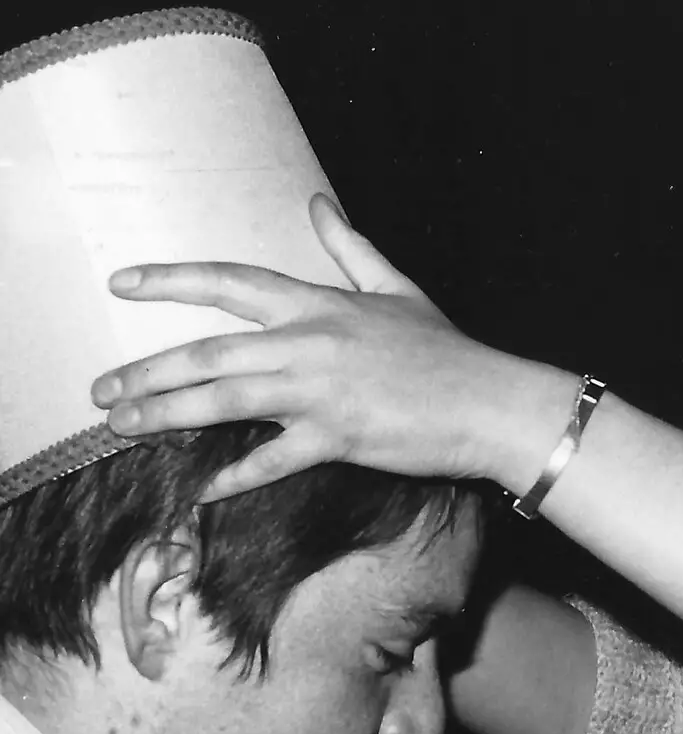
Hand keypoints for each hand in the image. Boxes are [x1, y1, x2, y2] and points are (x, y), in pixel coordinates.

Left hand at [93, 195, 538, 500]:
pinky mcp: (336, 439)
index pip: (230, 282)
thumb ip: (350, 247)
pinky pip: (271, 460)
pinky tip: (201, 491)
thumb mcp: (397, 287)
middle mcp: (308, 344)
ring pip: (223, 401)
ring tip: (123, 426)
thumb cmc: (447, 349)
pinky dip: (233, 477)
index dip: (171, 280)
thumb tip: (316, 201)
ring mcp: (319, 394)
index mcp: (319, 304)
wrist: (489, 402)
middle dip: (147, 371)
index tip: (122, 284)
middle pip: (208, 352)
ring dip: (166, 415)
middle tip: (102, 391)